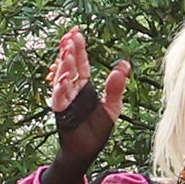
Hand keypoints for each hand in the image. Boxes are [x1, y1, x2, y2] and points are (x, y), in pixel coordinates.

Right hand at [43, 28, 128, 183]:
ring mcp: (65, 100)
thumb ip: (117, 86)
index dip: (79, 49)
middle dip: (69, 51)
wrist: (87, 151)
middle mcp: (72, 90)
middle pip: (69, 67)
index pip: (81, 64)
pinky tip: (65, 78)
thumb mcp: (112, 106)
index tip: (77, 32)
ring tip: (67, 51)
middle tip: (70, 36)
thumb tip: (125, 64)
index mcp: (84, 87)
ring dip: (64, 65)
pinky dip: (61, 88)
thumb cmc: (97, 130)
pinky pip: (59, 98)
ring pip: (62, 78)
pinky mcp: (61, 112)